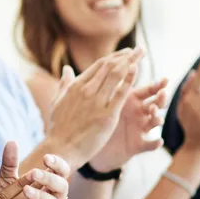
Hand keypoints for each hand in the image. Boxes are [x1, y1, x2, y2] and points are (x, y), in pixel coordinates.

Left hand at [0, 142, 69, 198]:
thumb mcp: (5, 183)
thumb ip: (9, 164)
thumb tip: (11, 141)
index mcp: (47, 186)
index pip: (61, 172)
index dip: (58, 165)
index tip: (46, 158)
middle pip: (63, 187)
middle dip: (50, 179)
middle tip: (34, 173)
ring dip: (41, 195)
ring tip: (25, 189)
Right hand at [46, 48, 143, 166]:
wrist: (60, 149)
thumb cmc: (59, 128)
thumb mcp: (58, 102)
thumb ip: (64, 84)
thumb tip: (66, 69)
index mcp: (76, 86)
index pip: (99, 65)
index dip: (115, 57)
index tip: (127, 53)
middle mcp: (86, 90)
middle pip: (110, 66)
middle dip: (126, 56)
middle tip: (140, 50)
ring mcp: (96, 102)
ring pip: (116, 75)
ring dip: (130, 62)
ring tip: (141, 54)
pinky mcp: (107, 115)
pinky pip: (120, 93)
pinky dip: (129, 79)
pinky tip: (137, 69)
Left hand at [91, 78, 168, 170]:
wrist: (93, 144)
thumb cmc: (98, 118)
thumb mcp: (102, 99)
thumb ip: (103, 82)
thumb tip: (82, 63)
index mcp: (132, 100)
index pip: (147, 89)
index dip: (156, 85)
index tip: (165, 80)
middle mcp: (139, 113)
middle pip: (155, 103)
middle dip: (160, 98)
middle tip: (162, 93)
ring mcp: (140, 129)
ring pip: (154, 122)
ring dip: (158, 118)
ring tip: (156, 116)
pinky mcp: (138, 145)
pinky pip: (149, 144)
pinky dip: (154, 143)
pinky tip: (159, 141)